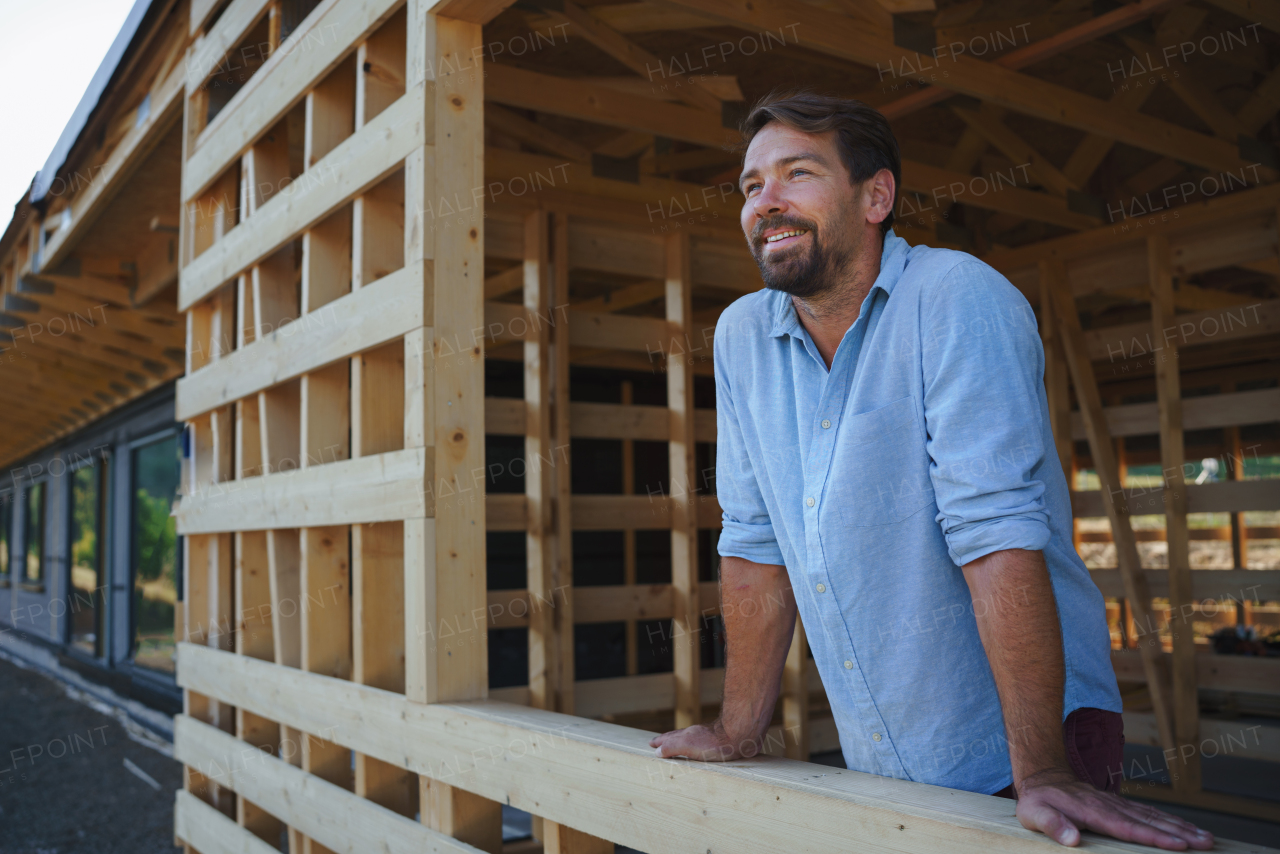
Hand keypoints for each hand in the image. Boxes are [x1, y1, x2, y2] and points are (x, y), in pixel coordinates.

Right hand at [649, 720, 760, 760]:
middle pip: (678, 737)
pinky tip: (701, 752)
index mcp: (686, 736)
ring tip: (677, 748)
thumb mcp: (688, 745)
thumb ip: (672, 747)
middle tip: (658, 743)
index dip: (660, 742)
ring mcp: (708, 738)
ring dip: (682, 744)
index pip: (669, 738)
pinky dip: (696, 749)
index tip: (651, 744)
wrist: (740, 736)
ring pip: (691, 740)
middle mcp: (696, 735)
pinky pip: (704, 747)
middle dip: (668, 741)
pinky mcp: (720, 744)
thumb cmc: (715, 742)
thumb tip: (656, 751)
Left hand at [1015, 768, 1213, 849]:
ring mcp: (1117, 804)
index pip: (1128, 827)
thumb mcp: (1035, 814)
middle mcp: (1110, 806)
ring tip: (1207, 838)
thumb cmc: (1038, 801)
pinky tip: (1186, 828)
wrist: (1043, 776)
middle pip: (1149, 821)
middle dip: (1179, 833)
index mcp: (1093, 812)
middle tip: (1207, 843)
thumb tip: (1073, 840)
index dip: (1154, 837)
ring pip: (1153, 816)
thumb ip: (1053, 825)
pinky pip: (1148, 813)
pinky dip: (1169, 820)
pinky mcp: (1119, 805)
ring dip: (1181, 826)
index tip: (1179, 844)